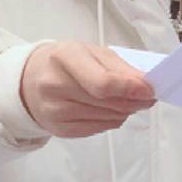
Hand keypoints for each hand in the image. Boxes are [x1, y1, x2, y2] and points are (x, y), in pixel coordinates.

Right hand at [20, 42, 155, 138]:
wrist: (32, 79)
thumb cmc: (66, 63)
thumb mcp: (93, 52)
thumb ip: (121, 68)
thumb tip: (145, 85)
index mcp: (64, 57)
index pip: (104, 83)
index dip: (131, 89)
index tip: (149, 90)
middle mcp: (54, 85)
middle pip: (109, 102)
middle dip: (135, 100)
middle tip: (147, 96)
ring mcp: (54, 110)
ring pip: (108, 118)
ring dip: (126, 111)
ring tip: (128, 101)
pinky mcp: (59, 129)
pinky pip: (99, 129)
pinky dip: (113, 120)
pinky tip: (111, 110)